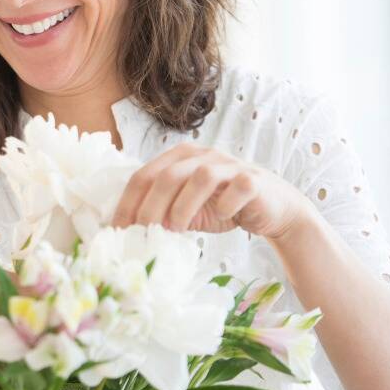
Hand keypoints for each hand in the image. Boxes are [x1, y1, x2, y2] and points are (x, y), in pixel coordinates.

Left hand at [110, 142, 312, 239]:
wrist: (272, 209)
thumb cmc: (223, 207)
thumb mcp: (185, 209)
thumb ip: (161, 212)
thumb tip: (129, 233)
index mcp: (178, 158)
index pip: (143, 176)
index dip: (128, 203)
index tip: (117, 230)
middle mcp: (202, 155)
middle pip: (166, 176)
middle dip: (150, 207)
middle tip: (143, 233)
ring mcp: (229, 164)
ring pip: (199, 177)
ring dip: (183, 206)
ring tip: (176, 229)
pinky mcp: (253, 179)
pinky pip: (237, 187)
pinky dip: (226, 204)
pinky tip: (223, 217)